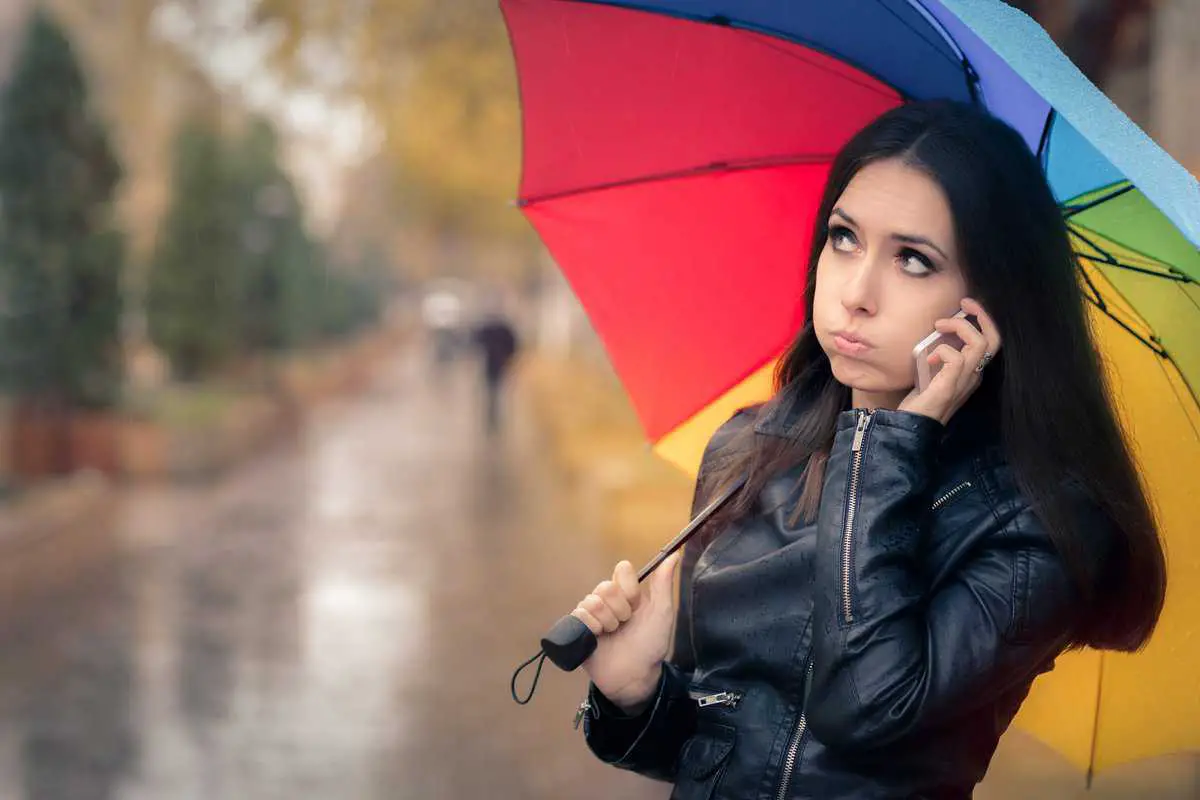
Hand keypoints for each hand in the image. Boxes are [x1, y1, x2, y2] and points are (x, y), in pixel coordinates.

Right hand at [572, 552, 680, 713]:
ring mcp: (593, 614)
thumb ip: (664, 583)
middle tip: (624, 625)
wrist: (635, 676)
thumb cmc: (651, 645)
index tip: (636, 604)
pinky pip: (578, 616)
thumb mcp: (662, 613)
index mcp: (628, 593)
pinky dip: (590, 628)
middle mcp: (609, 600)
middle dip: (618, 609)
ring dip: (606, 621)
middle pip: (605, 586)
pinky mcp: (579, 628)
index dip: (629, 587)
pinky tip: (598, 639)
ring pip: (591, 601)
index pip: (622, 570)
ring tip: (612, 635)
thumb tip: (674, 554)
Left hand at [899, 298, 1001, 425]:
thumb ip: (938, 358)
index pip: (990, 342)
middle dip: (982, 315)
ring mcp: (964, 382)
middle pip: (994, 340)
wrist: (911, 430)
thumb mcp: (932, 375)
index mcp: (971, 372)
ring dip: (959, 327)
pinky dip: (942, 350)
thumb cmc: (919, 403)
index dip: (984, 321)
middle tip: (963, 303)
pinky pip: (956, 358)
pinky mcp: (950, 387)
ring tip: (939, 326)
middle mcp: (973, 376)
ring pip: (979, 344)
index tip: (966, 306)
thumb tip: (933, 336)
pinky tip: (928, 359)